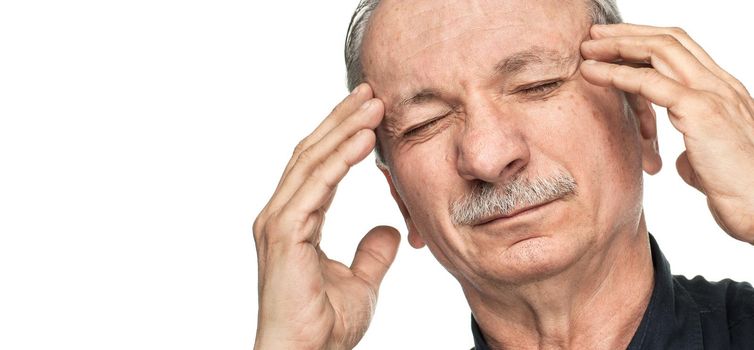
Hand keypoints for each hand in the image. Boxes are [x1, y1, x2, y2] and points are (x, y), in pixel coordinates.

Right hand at [253, 84, 399, 348]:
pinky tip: (363, 138)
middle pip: (312, 154)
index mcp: (294, 222)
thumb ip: (372, 254)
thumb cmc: (324, 327)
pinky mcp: (284, 233)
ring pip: (312, 162)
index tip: (369, 113)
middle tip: (371, 92)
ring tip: (373, 104)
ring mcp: (278, 222)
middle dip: (342, 120)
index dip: (342, 137)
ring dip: (343, 129)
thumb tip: (389, 232)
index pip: (318, 167)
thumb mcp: (360, 283)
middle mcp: (279, 215)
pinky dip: (340, 159)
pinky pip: (316, 187)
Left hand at [580, 23, 753, 243]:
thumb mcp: (710, 162)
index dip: (646, 40)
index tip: (614, 41)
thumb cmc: (736, 191)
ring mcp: (713, 94)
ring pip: (660, 50)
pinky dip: (616, 74)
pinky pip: (650, 83)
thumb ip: (696, 149)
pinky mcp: (701, 111)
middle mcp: (721, 85)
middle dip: (628, 33)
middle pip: (670, 40)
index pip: (683, 49)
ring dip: (617, 46)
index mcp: (724, 91)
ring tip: (587, 48)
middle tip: (594, 34)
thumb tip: (682, 157)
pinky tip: (592, 73)